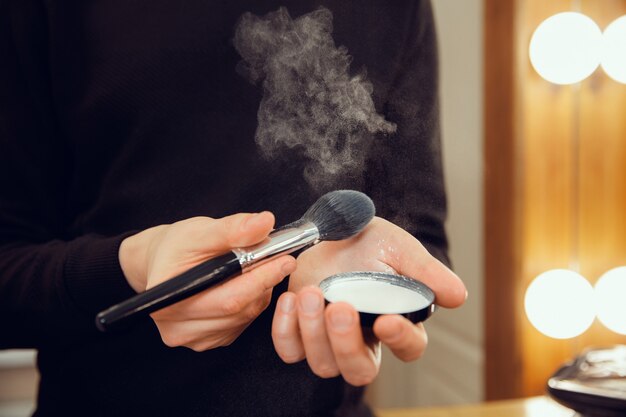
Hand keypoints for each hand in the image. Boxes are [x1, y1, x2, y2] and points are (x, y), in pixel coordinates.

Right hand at [119, 212, 295, 350]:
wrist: (162, 263)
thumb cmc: (177, 246)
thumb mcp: (200, 230)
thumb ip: (232, 228)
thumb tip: (264, 223)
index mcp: (168, 300)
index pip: (227, 298)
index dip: (261, 279)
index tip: (285, 260)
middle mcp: (176, 328)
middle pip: (238, 310)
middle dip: (265, 282)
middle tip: (283, 260)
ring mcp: (192, 339)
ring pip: (245, 317)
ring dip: (261, 292)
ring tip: (261, 267)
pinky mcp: (208, 341)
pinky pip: (242, 324)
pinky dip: (252, 303)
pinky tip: (248, 285)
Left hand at [271, 217, 465, 385]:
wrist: (330, 231)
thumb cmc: (368, 242)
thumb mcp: (399, 248)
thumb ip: (425, 271)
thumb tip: (458, 296)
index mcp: (395, 321)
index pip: (408, 347)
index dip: (400, 339)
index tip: (387, 320)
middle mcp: (363, 339)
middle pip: (360, 370)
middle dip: (347, 343)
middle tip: (340, 307)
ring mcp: (329, 340)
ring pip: (323, 364)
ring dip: (314, 332)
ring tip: (311, 294)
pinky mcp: (299, 332)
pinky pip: (290, 351)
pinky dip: (285, 330)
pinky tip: (290, 299)